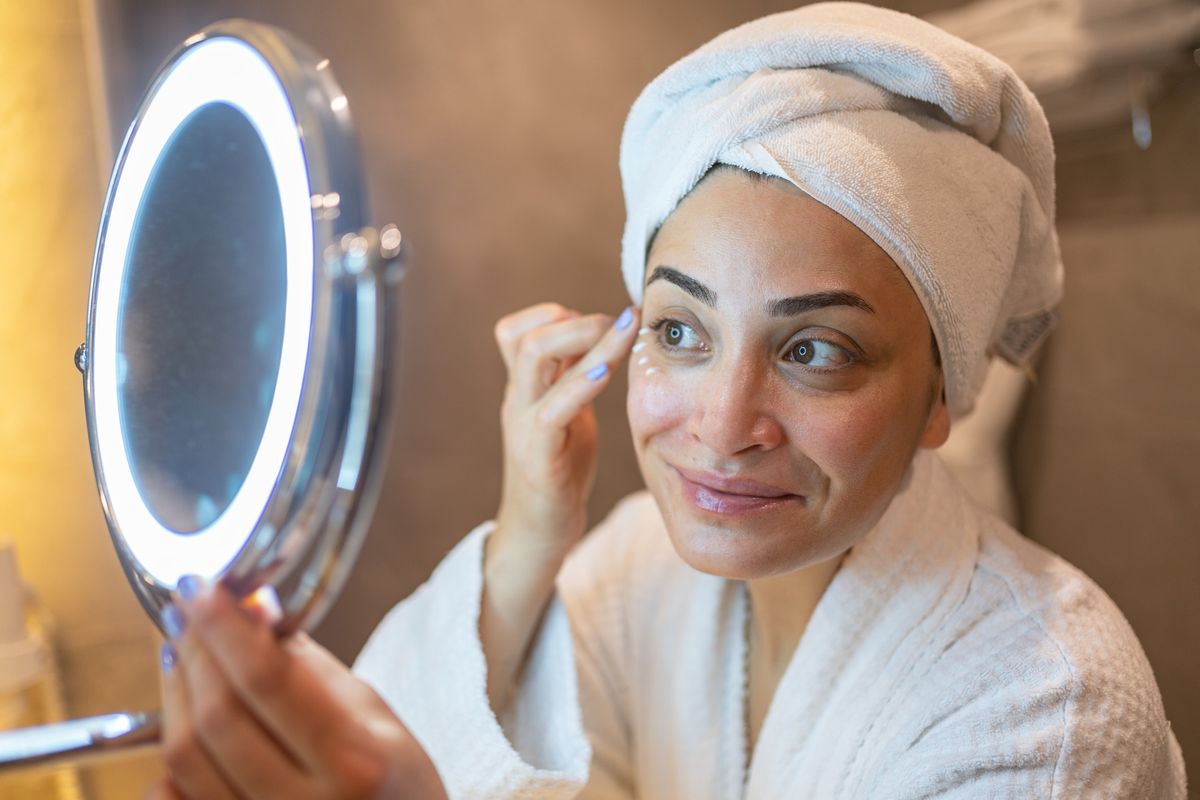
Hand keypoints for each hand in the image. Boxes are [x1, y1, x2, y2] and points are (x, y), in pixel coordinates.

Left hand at [148, 580, 446, 799]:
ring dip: (172, 696)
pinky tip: (179, 723)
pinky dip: (166, 761)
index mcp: (354, 759)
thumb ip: (306, 665)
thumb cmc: (396, 782)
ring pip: (183, 758)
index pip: (268, 679)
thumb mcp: (371, 713)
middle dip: (193, 652)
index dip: (223, 628)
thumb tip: (252, 607)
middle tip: (186, 615)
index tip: (200, 590)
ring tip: (181, 658)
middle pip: (218, 715)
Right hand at [492, 302, 639, 559]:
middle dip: (574, 318)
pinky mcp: (537, 456)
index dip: (555, 315)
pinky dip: (581, 384)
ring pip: (534, 358)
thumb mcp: (567, 415)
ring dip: (583, 336)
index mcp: (523, 390)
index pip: (515, 330)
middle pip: (523, 334)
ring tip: (622, 329)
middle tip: (619, 320)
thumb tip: (600, 339)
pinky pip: (552, 409)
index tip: (598, 324)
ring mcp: (523, 426)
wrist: (538, 534)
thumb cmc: (559, 472)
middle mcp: (518, 401)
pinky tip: (608, 371)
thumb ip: (574, 379)